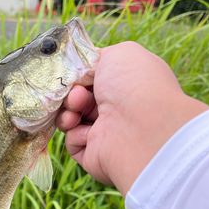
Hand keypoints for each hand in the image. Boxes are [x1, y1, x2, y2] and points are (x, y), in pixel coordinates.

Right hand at [57, 42, 208, 195]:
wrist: (140, 127)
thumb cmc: (134, 85)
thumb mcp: (120, 54)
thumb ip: (98, 57)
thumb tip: (83, 69)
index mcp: (125, 85)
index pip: (92, 78)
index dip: (78, 75)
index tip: (74, 74)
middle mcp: (118, 109)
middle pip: (78, 98)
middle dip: (72, 93)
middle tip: (77, 95)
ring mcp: (107, 133)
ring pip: (71, 119)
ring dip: (68, 112)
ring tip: (76, 111)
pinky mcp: (95, 154)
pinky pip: (73, 142)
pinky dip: (75, 134)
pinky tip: (87, 133)